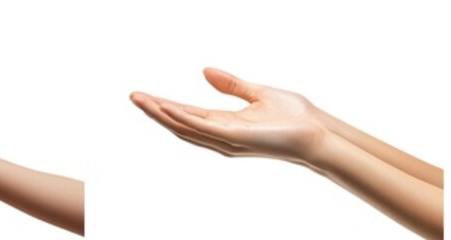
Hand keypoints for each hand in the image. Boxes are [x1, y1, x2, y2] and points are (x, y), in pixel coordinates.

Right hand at [129, 68, 329, 165]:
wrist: (317, 133)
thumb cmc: (294, 118)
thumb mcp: (258, 93)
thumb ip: (231, 85)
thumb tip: (205, 71)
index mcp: (225, 123)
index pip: (188, 114)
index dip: (165, 105)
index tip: (145, 95)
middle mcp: (221, 135)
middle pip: (180, 123)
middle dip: (156, 110)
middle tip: (134, 96)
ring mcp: (227, 139)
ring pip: (187, 128)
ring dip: (163, 115)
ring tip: (143, 102)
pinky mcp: (236, 138)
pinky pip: (205, 128)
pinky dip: (184, 119)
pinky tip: (169, 110)